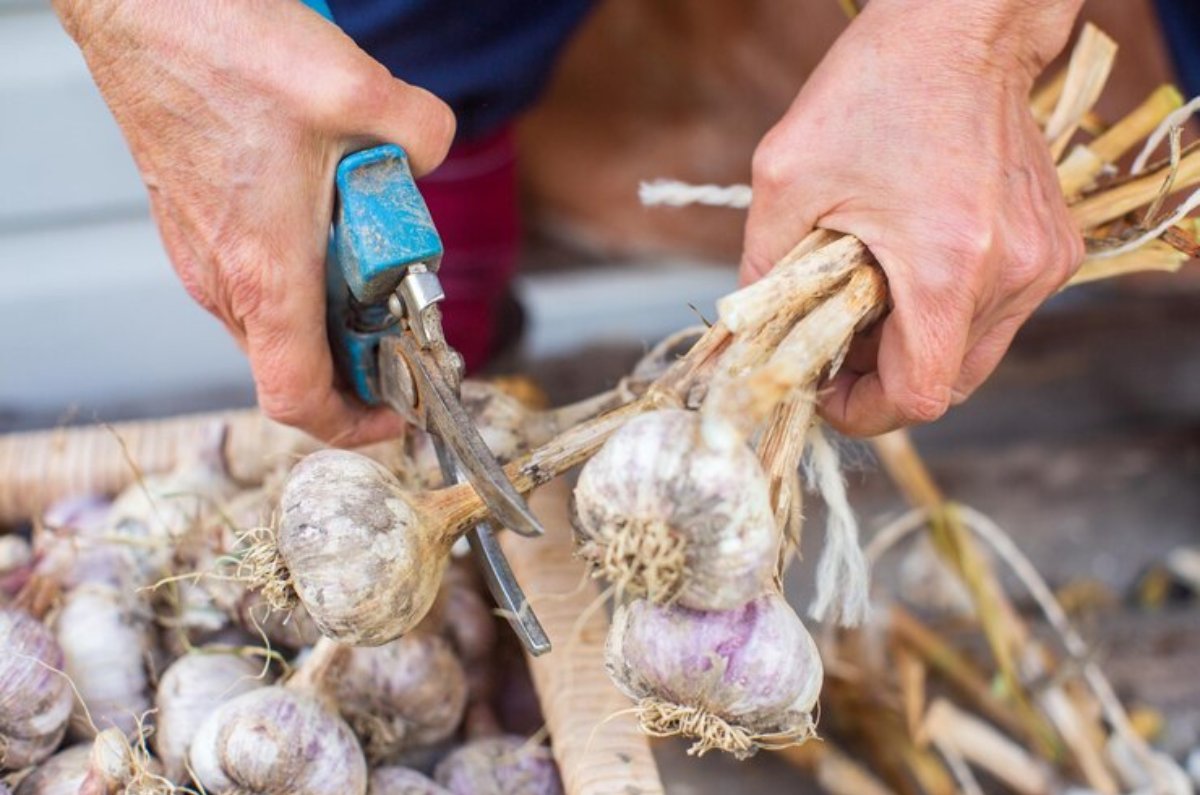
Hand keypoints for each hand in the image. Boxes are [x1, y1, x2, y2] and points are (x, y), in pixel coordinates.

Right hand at [53, 0, 454, 444]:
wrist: (139, 12)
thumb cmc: (221, 50)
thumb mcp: (354, 86)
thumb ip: (420, 129)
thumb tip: (431, 150)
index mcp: (266, 271)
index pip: (299, 397)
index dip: (355, 425)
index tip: (397, 413)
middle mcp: (226, 280)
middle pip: (298, 364)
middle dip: (360, 359)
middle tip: (404, 321)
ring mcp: (204, 258)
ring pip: (277, 323)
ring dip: (331, 313)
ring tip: (372, 262)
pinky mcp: (197, 230)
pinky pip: (256, 283)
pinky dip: (301, 278)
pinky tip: (329, 221)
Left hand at [741, 0, 1084, 436]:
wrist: (963, 28)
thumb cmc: (875, 89)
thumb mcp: (786, 179)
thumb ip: (762, 269)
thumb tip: (747, 335)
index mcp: (946, 267)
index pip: (920, 396)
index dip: (863, 410)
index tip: (825, 389)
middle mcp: (1010, 273)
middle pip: (950, 384)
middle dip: (884, 380)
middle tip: (836, 345)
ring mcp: (1041, 262)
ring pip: (974, 352)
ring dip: (917, 346)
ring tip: (868, 298)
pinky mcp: (1053, 247)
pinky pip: (998, 313)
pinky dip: (950, 312)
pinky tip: (910, 269)